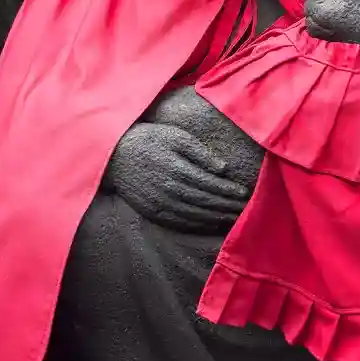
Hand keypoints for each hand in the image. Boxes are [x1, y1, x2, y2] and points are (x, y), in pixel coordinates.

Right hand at [102, 121, 253, 234]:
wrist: (114, 155)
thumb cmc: (149, 140)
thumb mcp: (174, 135)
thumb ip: (199, 151)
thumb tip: (223, 168)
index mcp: (177, 169)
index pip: (210, 184)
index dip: (229, 191)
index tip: (244, 192)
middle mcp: (169, 190)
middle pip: (206, 202)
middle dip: (227, 206)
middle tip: (245, 208)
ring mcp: (160, 204)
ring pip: (195, 215)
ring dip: (217, 217)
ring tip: (234, 217)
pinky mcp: (153, 212)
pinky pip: (181, 222)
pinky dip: (199, 224)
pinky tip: (211, 222)